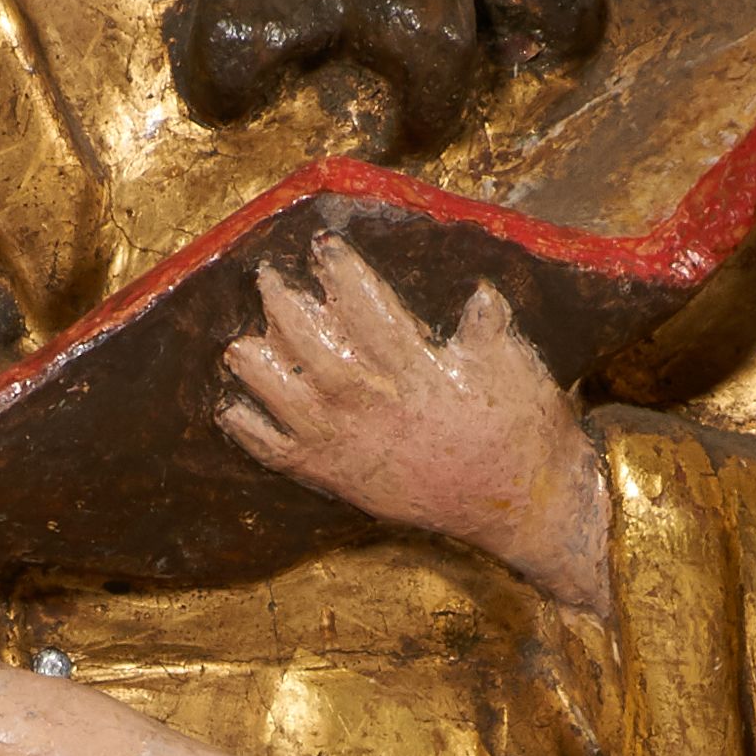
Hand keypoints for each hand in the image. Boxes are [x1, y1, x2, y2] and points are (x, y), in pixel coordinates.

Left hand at [217, 233, 610, 615]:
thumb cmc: (523, 432)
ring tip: (237, 346)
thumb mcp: (517, 372)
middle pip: (319, 356)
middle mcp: (380, 412)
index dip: (343, 277)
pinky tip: (232, 412)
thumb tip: (480, 295)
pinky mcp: (346, 480)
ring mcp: (357, 449)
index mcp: (421, 376)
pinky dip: (256, 437)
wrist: (522, 508)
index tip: (322, 247)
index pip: (372, 315)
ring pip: (293, 407)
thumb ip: (490, 334)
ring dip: (260, 374)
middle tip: (265, 281)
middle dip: (287, 314)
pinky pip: (290, 459)